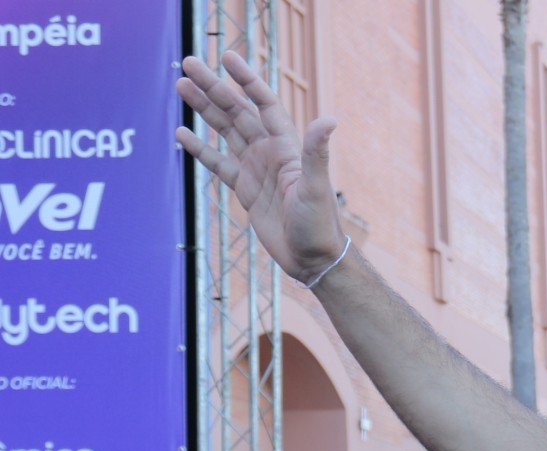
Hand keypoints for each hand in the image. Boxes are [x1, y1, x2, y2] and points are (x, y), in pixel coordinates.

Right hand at [175, 51, 345, 283]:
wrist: (313, 260)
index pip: (263, 104)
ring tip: (180, 86)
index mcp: (286, 148)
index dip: (247, 80)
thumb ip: (316, 153)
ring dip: (204, 109)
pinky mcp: (245, 190)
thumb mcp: (317, 188)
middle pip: (237, 112)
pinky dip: (200, 149)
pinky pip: (218, 163)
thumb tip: (330, 120)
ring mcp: (256, 170)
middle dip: (213, 87)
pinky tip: (181, 133)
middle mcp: (270, 153)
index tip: (227, 58)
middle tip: (188, 63)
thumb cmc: (320, 226)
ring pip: (225, 131)